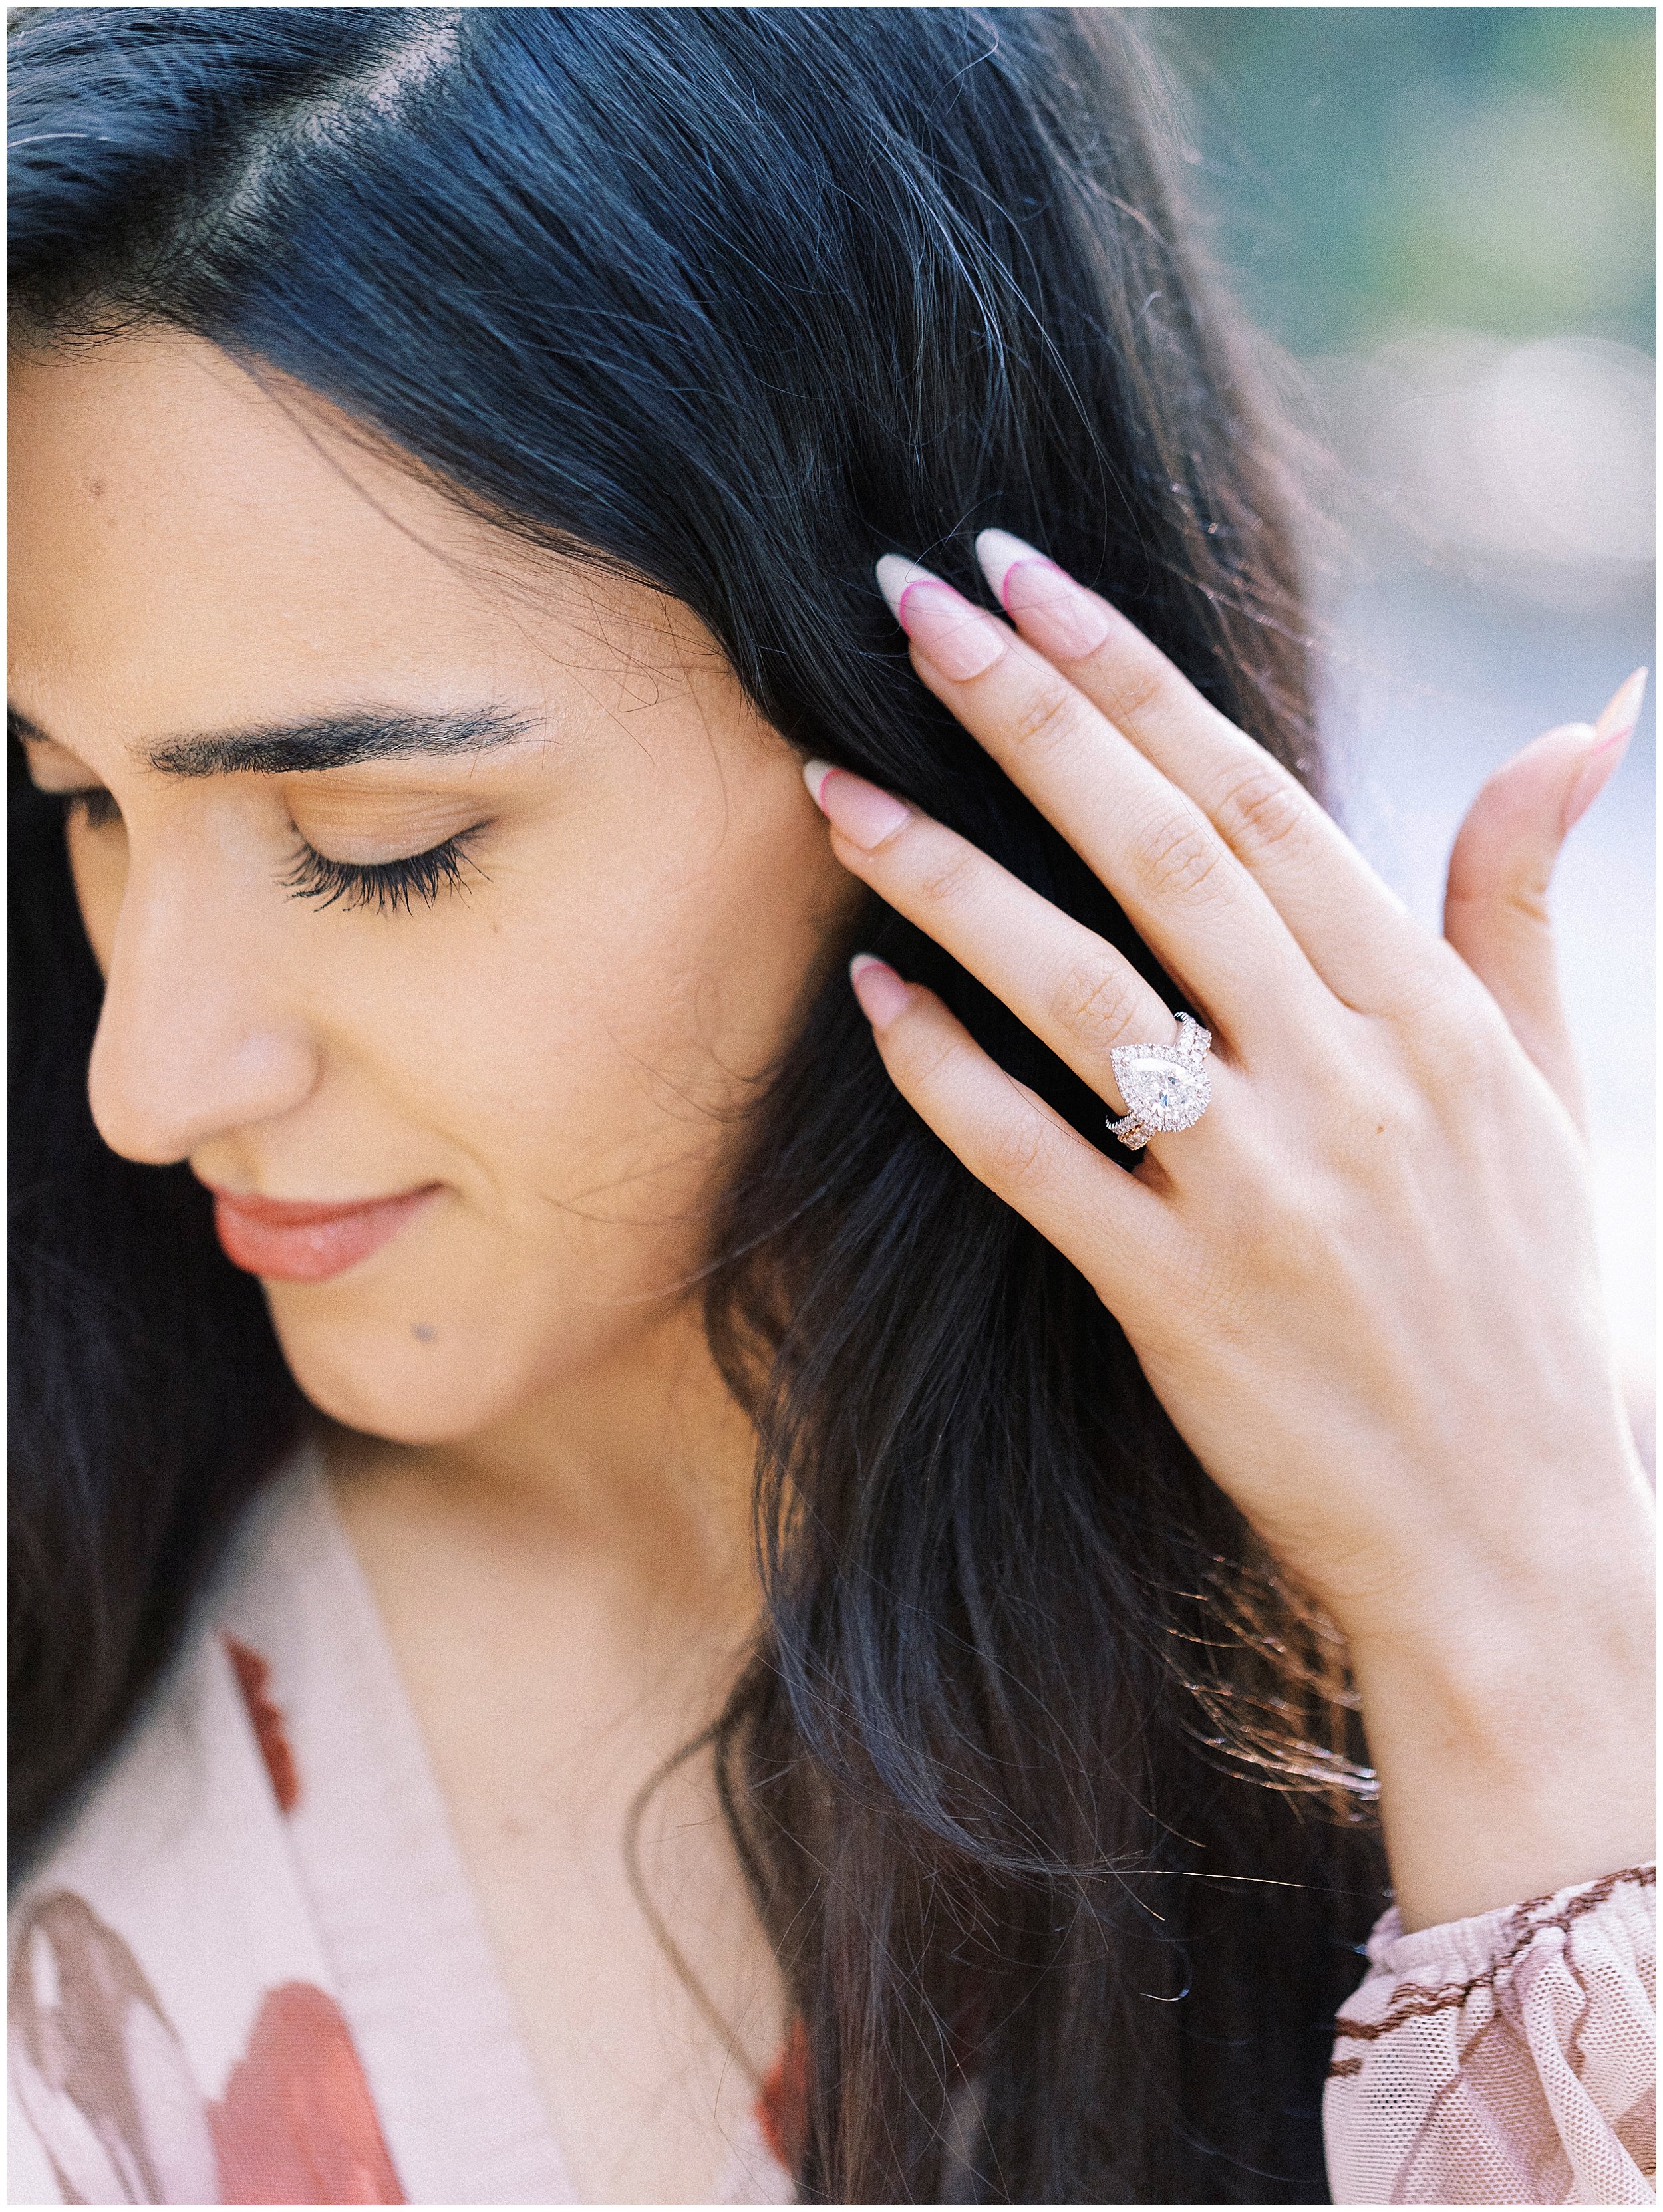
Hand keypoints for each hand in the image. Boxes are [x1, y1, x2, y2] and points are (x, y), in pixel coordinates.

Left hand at [805, 533, 1652, 1925]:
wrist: (1522, 1548)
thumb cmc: (1531, 1307)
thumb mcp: (1547, 1088)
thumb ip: (1518, 900)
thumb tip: (1581, 720)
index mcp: (1429, 1011)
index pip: (1258, 796)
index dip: (1131, 674)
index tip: (1024, 575)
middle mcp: (1349, 1079)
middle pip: (1159, 854)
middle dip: (1023, 713)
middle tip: (901, 601)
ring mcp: (1263, 1194)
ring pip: (1081, 993)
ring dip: (946, 879)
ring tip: (831, 785)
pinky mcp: (1182, 1306)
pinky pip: (1040, 1164)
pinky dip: (949, 1076)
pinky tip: (871, 994)